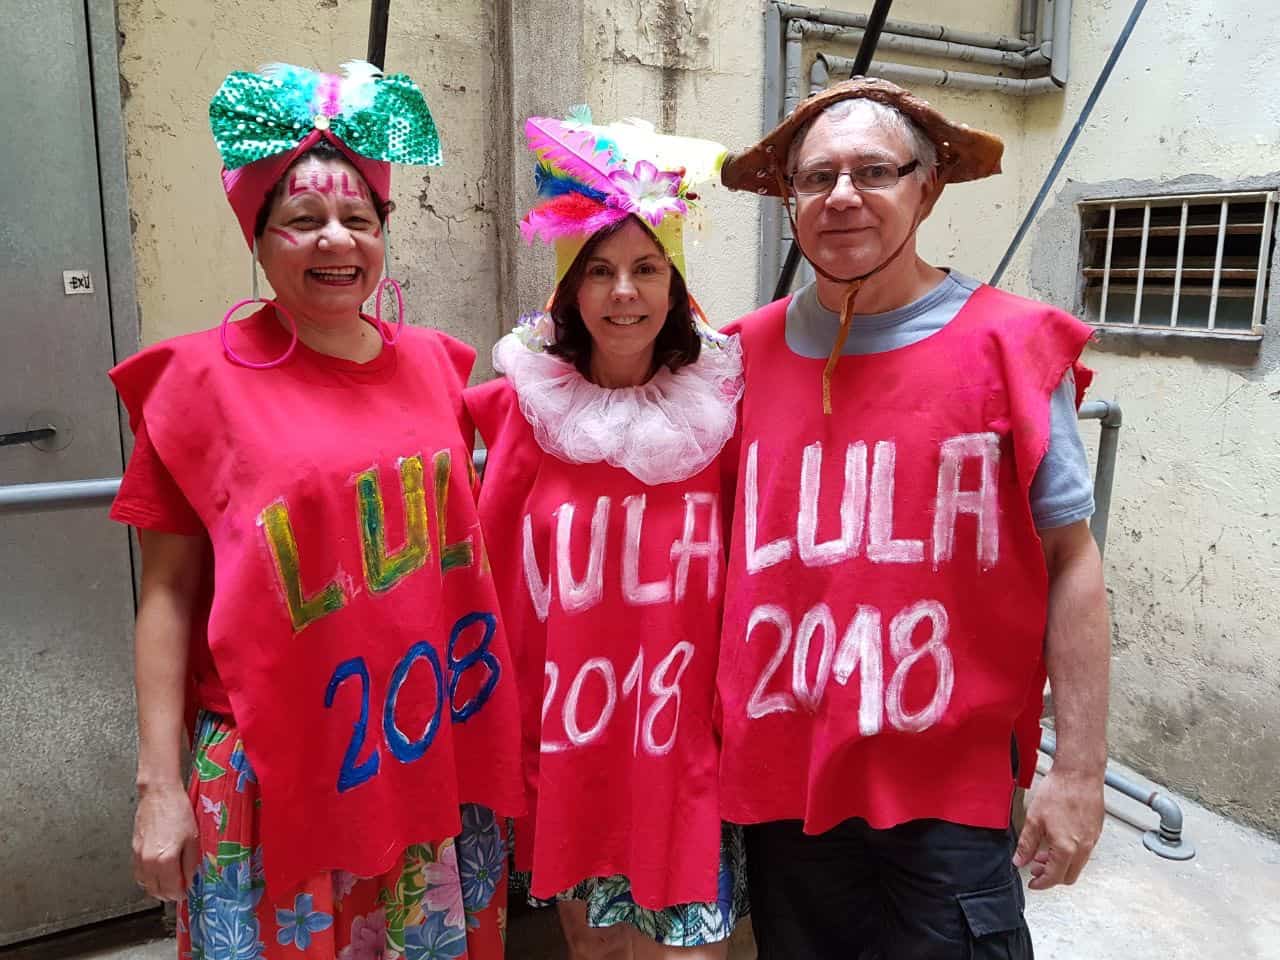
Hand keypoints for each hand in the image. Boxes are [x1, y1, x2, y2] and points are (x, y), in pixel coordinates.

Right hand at [133, 782, 199, 901]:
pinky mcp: (134, 850)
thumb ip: (192, 863)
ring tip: (171, 882)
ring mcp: (138, 857)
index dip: (181, 894)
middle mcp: (148, 862)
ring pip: (145, 885)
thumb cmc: (178, 811)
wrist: (159, 793)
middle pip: (156, 891)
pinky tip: (158, 872)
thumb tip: (192, 880)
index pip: (171, 890)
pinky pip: (139, 873)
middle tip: (181, 888)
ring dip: (158, 887)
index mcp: (164, 860)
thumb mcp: (193, 838)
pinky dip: (148, 878)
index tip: (188, 891)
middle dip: (169, 894)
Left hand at [1013, 765, 1103, 889]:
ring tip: (1043, 854)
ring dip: (1060, 864)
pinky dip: (1070, 854)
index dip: (1040, 884)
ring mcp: (1092, 840)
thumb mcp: (1034, 819)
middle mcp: (1083, 848)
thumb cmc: (1059, 791)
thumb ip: (1026, 844)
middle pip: (1069, 876)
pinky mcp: (1096, 831)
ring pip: (1077, 864)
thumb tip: (1019, 860)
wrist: (1079, 774)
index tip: (1032, 883)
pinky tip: (1057, 841)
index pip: (1053, 877)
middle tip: (1035, 869)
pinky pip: (1084, 852)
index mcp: (1066, 848)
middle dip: (1051, 877)